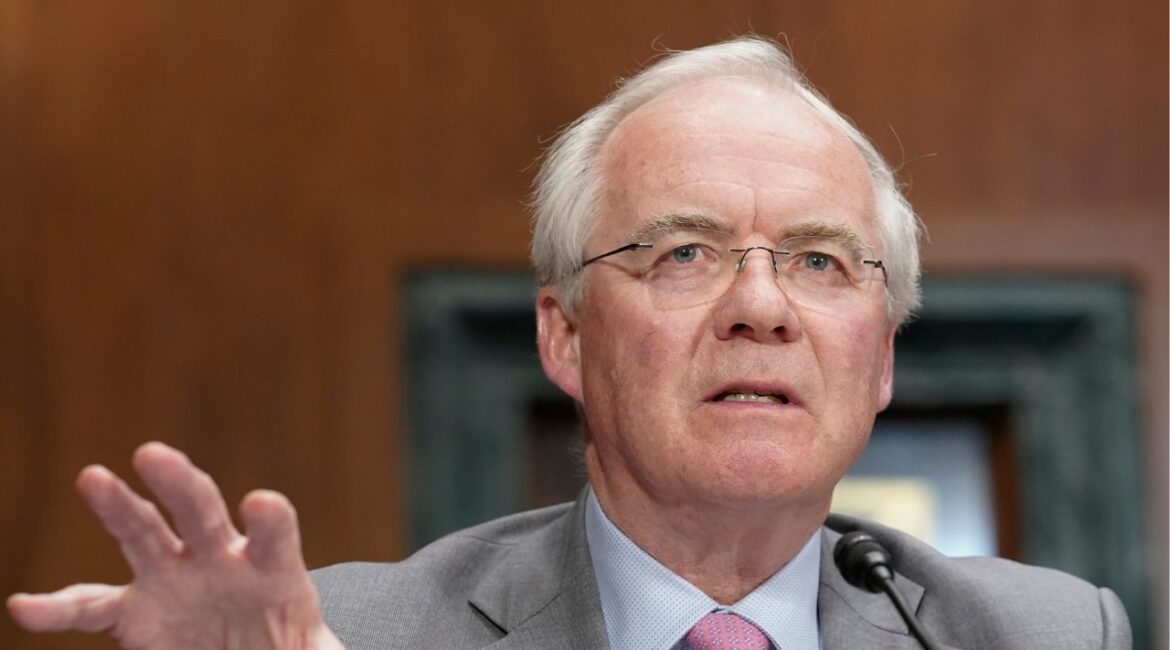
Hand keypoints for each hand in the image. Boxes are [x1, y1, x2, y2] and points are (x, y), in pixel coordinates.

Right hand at [7, 442, 344, 649]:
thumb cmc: (283, 645)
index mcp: (269, 564)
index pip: (273, 532)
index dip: (268, 518)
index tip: (261, 505)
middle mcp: (217, 558)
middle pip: (200, 511)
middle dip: (179, 483)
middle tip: (155, 455)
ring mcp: (172, 577)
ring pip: (142, 532)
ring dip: (118, 505)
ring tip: (93, 477)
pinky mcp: (134, 612)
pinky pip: (90, 607)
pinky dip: (57, 609)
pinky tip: (27, 608)